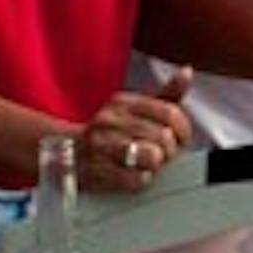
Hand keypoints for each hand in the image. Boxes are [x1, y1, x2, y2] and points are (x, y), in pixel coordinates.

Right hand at [78, 68, 193, 193]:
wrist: (66, 153)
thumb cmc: (110, 132)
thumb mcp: (135, 109)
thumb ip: (165, 95)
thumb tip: (187, 72)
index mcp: (124, 102)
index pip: (170, 113)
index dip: (183, 130)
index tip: (181, 139)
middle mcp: (111, 120)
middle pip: (164, 137)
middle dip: (170, 151)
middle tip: (162, 156)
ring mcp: (102, 146)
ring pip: (153, 156)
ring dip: (157, 165)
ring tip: (148, 164)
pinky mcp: (98, 172)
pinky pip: (137, 179)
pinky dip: (142, 180)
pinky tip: (136, 175)